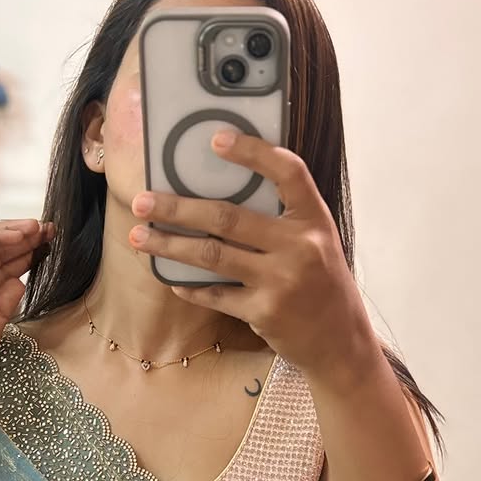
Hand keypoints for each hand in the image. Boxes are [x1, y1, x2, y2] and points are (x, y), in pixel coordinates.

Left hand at [128, 131, 377, 380]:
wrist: (341, 342)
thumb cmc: (322, 285)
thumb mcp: (317, 243)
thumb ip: (283, 220)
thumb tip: (223, 194)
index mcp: (314, 219)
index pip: (288, 172)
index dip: (253, 152)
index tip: (216, 138)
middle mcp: (300, 246)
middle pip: (227, 217)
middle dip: (177, 208)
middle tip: (143, 201)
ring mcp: (281, 281)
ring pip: (211, 255)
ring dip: (169, 246)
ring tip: (139, 236)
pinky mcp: (264, 312)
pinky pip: (215, 294)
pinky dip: (189, 286)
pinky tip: (171, 279)